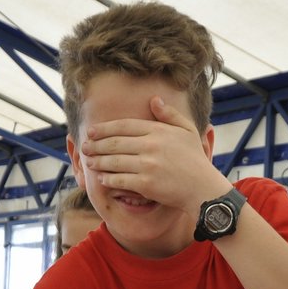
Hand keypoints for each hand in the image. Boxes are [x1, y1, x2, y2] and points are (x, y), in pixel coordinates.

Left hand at [79, 97, 230, 214]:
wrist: (203, 188)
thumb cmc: (194, 160)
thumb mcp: (186, 131)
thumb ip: (169, 115)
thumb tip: (153, 100)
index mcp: (158, 131)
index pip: (124, 126)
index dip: (105, 129)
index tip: (92, 132)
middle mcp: (151, 146)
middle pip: (115, 143)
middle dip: (96, 145)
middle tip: (85, 147)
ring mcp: (147, 166)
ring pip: (114, 162)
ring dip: (98, 162)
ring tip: (89, 161)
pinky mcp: (146, 184)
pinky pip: (120, 180)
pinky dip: (108, 179)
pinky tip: (102, 178)